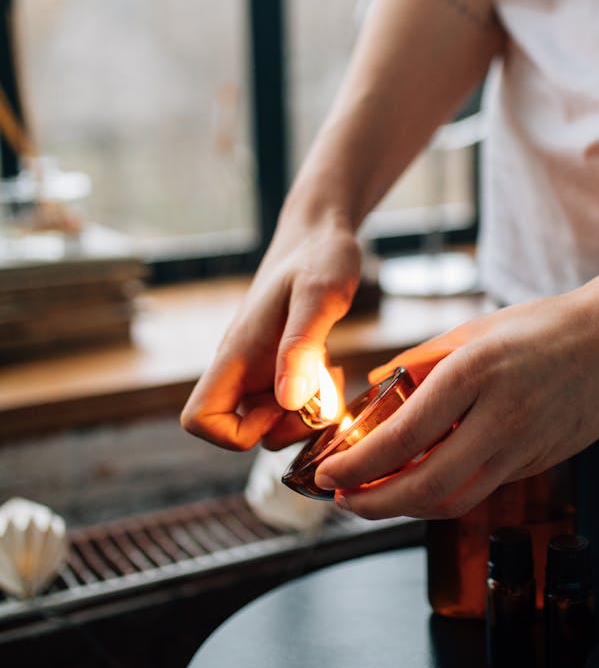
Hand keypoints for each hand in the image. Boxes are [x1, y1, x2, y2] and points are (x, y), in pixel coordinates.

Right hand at [180, 214, 360, 450]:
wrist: (320, 234)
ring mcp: (261, 369)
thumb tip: (289, 401)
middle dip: (287, 428)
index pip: (199, 418)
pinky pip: (289, 405)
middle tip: (323, 396)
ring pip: (270, 423)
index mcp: (237, 354)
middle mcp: (242, 368)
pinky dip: (314, 402)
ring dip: (305, 417)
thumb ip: (302, 345)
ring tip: (331, 376)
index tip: (278, 408)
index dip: (234, 433)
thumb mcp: (320, 295)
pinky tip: (330, 369)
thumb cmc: (319, 256)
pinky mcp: (282, 367)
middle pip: (239, 432)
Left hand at [313, 282, 598, 518]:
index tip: (329, 473)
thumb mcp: (474, 329)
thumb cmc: (544, 326)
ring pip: (453, 500)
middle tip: (342, 499)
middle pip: (424, 486)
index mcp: (475, 373)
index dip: (359, 464)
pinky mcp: (537, 465)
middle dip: (372, 503)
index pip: (404, 436)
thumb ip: (422, 363)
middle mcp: (499, 418)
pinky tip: (417, 485)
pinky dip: (440, 495)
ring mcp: (523, 448)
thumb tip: (376, 389)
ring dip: (405, 508)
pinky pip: (479, 490)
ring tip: (372, 498)